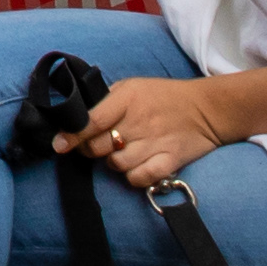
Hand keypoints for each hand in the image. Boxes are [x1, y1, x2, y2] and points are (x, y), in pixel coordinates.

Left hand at [68, 74, 241, 190]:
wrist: (208, 108)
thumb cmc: (164, 96)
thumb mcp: (133, 86)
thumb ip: (107, 100)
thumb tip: (79, 116)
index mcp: (127, 99)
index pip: (91, 120)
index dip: (71, 135)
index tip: (58, 145)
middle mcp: (139, 122)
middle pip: (99, 146)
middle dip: (89, 150)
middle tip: (94, 146)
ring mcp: (155, 142)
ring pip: (117, 164)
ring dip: (113, 163)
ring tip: (121, 153)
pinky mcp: (170, 160)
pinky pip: (140, 178)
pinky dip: (134, 177)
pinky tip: (136, 167)